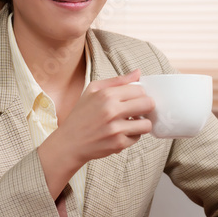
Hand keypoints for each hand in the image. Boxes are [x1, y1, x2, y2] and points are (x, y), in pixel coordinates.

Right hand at [37, 70, 152, 197]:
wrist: (69, 143)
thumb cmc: (81, 115)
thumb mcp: (93, 90)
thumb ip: (117, 80)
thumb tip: (138, 72)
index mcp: (106, 94)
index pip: (140, 89)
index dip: (140, 94)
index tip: (134, 99)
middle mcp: (112, 110)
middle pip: (148, 104)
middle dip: (146, 107)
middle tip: (138, 110)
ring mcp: (116, 129)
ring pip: (146, 124)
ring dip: (141, 123)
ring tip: (131, 122)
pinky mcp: (118, 144)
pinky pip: (137, 137)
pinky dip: (132, 136)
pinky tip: (121, 133)